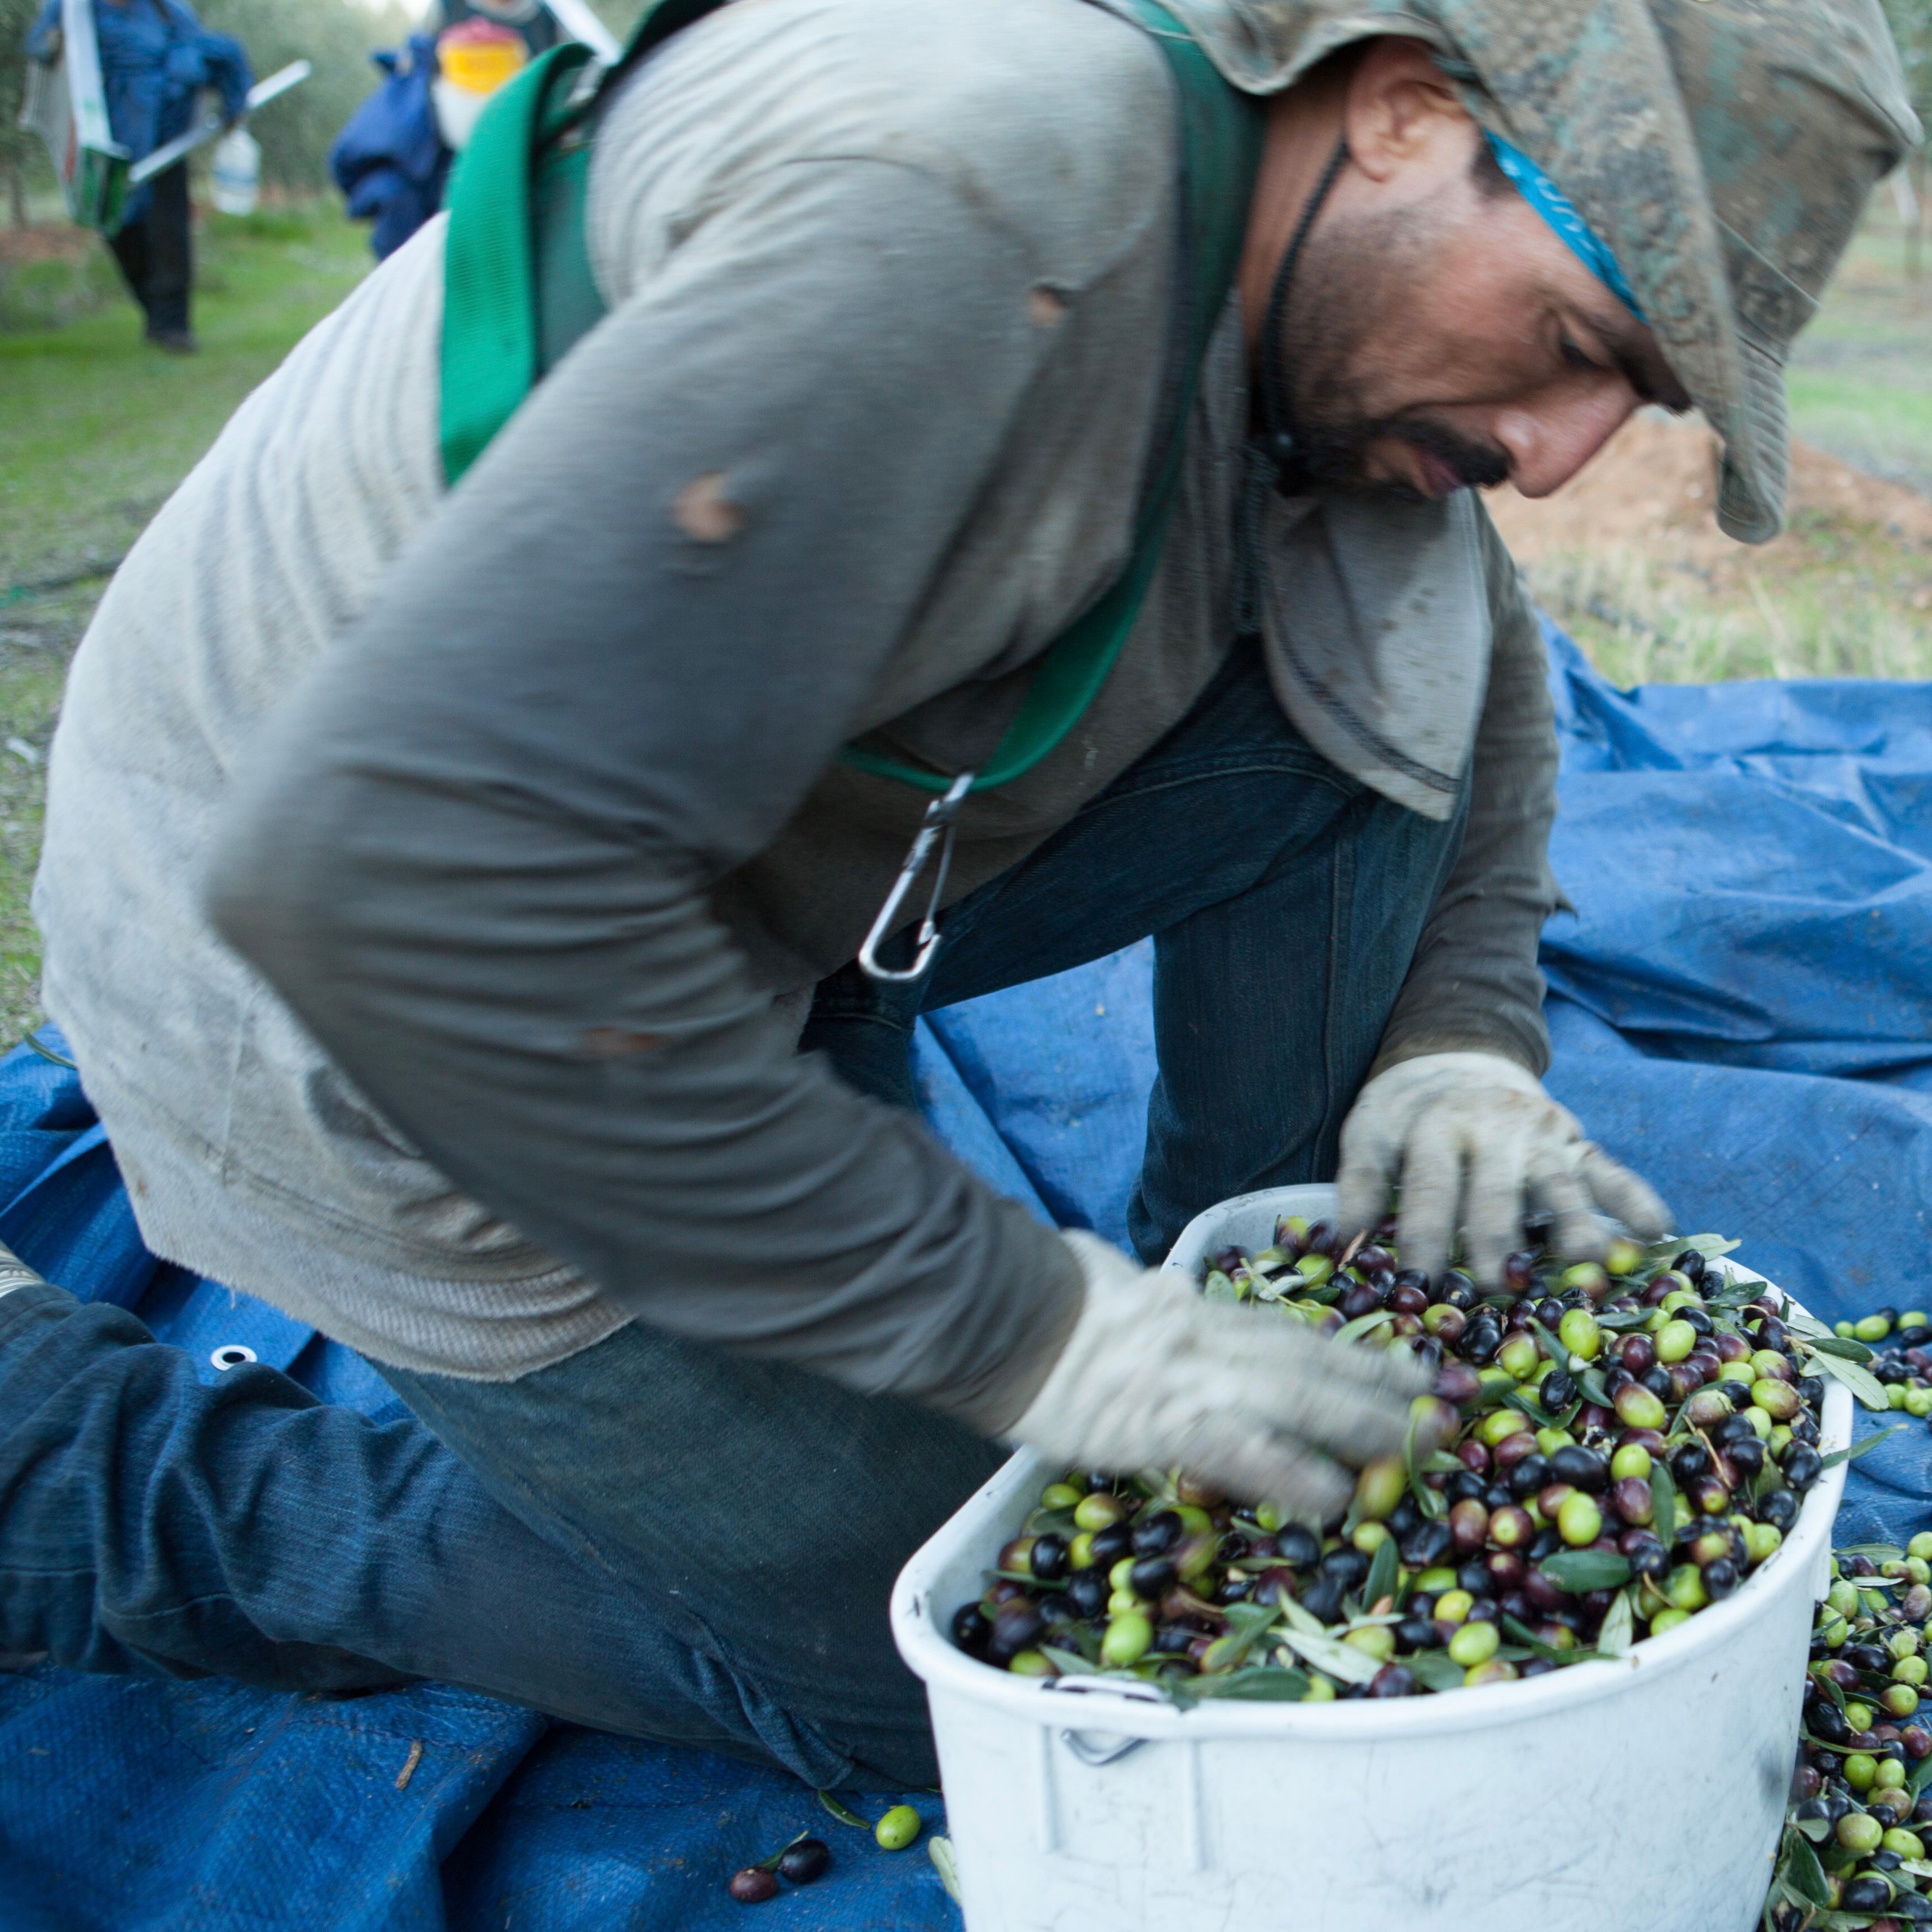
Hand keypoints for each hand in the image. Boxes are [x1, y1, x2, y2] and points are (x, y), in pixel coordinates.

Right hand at [1006, 1232, 1436, 1520]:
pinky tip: (1338, 1500)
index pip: (1287, 1333)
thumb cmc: (1041, 1294)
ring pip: (1304, 1397)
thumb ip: (1141, 1289)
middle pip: (1315, 1359)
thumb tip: (1150, 1282)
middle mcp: (1211, 1339)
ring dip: (1370, 1423)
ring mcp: (1198, 1380)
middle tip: (1447, 1404)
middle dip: (1384, 1382)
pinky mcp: (1172, 1424)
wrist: (1006, 1311)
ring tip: (1425, 1446)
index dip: (1350, 1350)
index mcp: (1194, 1311)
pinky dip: (1297, 1475)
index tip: (1402, 1363)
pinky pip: (1249, 1453)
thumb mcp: (1105, 1278)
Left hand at [1336, 1050, 1669, 1287]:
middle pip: (1495, 1195)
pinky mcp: (1577, 1141)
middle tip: (1495, 1288)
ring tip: (1585, 1267)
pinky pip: (1612, 1172)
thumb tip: (1339, 1246)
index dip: (1422, 1239)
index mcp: (1434, 1127)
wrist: (1459, 1054)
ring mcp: (1541, 1136)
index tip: (1418, 1286)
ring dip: (1574, 1228)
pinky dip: (1636, 1200)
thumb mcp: (1369, 1133)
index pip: (1428, 1190)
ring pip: (1560, 1187)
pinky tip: (1658, 1234)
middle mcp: (1492, 1129)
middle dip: (1494, 1243)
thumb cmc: (1407, 1113)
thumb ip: (1358, 1185)